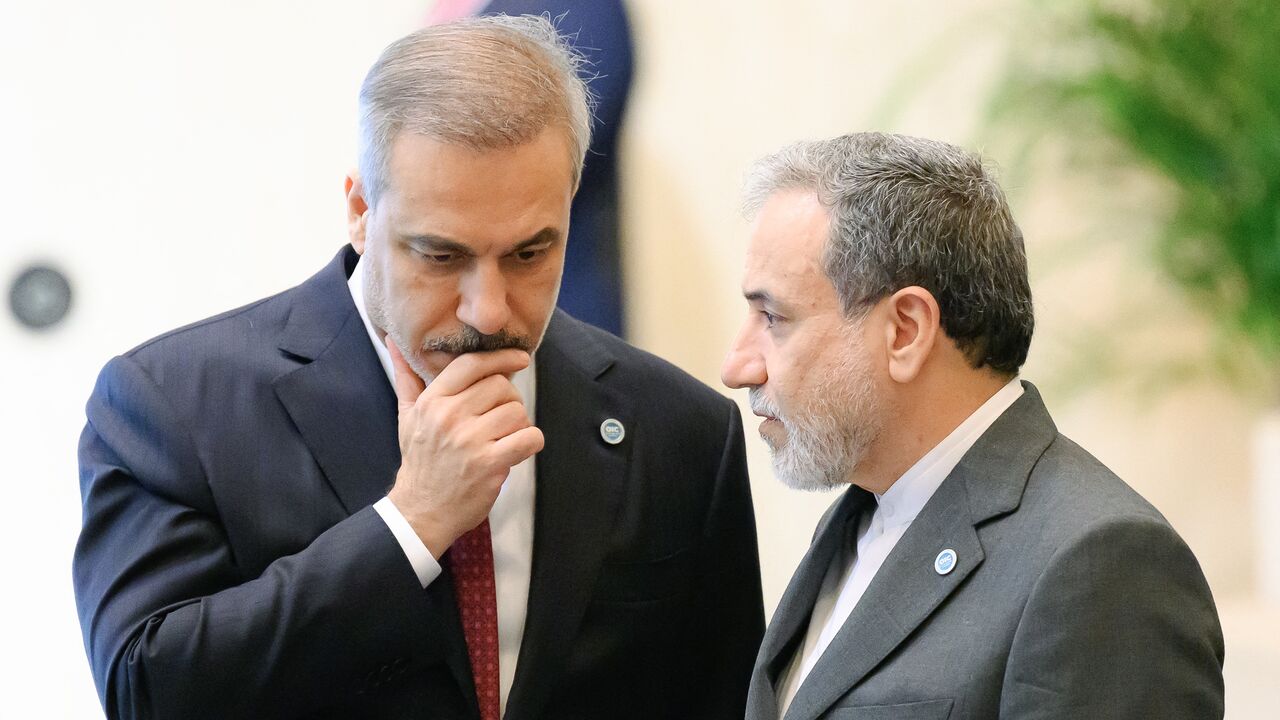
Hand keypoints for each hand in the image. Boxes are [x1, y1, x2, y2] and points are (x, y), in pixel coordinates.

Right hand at [385, 338, 543, 556]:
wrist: (421, 511)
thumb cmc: (420, 460)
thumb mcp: (407, 416)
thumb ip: (406, 376)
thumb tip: (392, 339)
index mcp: (432, 401)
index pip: (472, 364)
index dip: (501, 358)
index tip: (520, 359)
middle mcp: (450, 417)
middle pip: (501, 386)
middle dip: (508, 400)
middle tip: (500, 418)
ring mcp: (471, 440)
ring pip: (518, 411)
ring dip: (519, 424)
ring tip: (504, 437)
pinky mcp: (491, 463)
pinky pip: (530, 437)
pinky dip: (531, 442)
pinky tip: (516, 450)